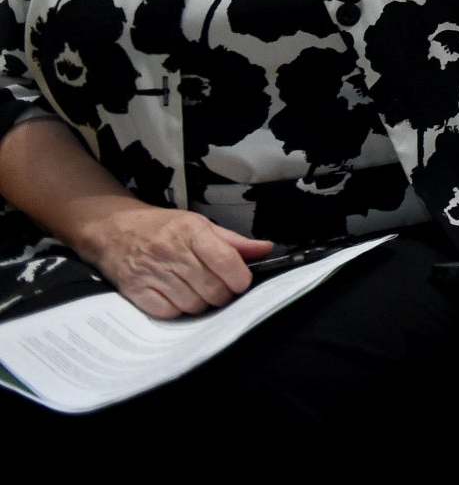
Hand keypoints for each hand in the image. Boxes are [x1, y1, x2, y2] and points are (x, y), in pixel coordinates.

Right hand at [79, 203, 273, 319]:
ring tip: (201, 293)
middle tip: (223, 290)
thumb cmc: (162, 227)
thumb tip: (265, 249)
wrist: (114, 231)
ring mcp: (152, 273)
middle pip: (212, 287)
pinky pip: (168, 312)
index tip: (243, 283)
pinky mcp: (136, 291)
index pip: (225, 260)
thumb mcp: (199, 225)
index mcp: (191, 231)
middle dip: (224, 294)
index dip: (240, 278)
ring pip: (193, 304)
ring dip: (203, 304)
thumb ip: (233, 241)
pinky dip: (179, 311)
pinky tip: (180, 299)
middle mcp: (171, 252)